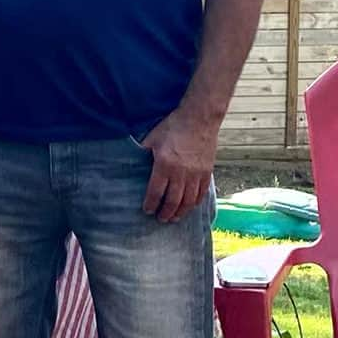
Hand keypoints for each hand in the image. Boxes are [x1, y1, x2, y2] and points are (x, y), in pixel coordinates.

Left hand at [139, 107, 219, 222]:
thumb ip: (142, 151)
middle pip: (173, 201)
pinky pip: (201, 193)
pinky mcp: (207, 172)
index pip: (156, 192)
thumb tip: (131, 160)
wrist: (199, 118)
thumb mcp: (152, 137)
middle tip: (160, 219)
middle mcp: (181, 173)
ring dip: (180, 212)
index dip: (151, 204)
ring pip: (188, 201)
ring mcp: (196, 174)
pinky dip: (194, 203)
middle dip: (165, 213)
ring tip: (174, 219)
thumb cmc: (173, 126)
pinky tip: (189, 208)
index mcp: (164, 165)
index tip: (147, 210)